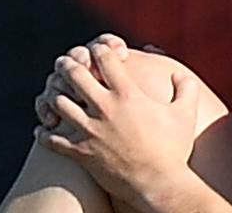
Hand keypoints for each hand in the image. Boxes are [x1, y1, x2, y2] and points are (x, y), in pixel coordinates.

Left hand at [35, 42, 198, 206]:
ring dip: (56, 94)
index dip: (99, 49)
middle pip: (74, 74)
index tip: (100, 51)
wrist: (159, 184)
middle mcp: (105, 108)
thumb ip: (185, 87)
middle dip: (68, 64)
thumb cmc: (174, 148)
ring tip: (57, 93)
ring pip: (59, 102)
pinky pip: (51, 138)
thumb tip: (178, 74)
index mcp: (128, 94)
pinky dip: (45, 131)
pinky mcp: (80, 152)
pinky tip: (47, 128)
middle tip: (66, 62)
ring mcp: (90, 130)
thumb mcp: (186, 112)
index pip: (104, 58)